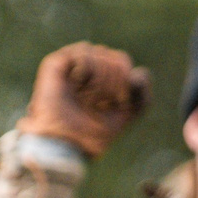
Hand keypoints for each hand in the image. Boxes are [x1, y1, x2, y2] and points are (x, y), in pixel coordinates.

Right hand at [18, 42, 148, 157]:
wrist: (68, 145)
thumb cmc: (93, 133)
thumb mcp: (129, 114)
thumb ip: (143, 94)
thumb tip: (137, 73)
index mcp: (100, 75)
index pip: (122, 61)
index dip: (125, 82)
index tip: (115, 104)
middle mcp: (85, 66)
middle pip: (116, 59)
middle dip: (113, 84)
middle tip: (97, 104)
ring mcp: (68, 64)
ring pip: (101, 53)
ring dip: (100, 82)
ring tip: (85, 99)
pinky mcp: (54, 64)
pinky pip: (83, 53)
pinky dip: (87, 72)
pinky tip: (75, 87)